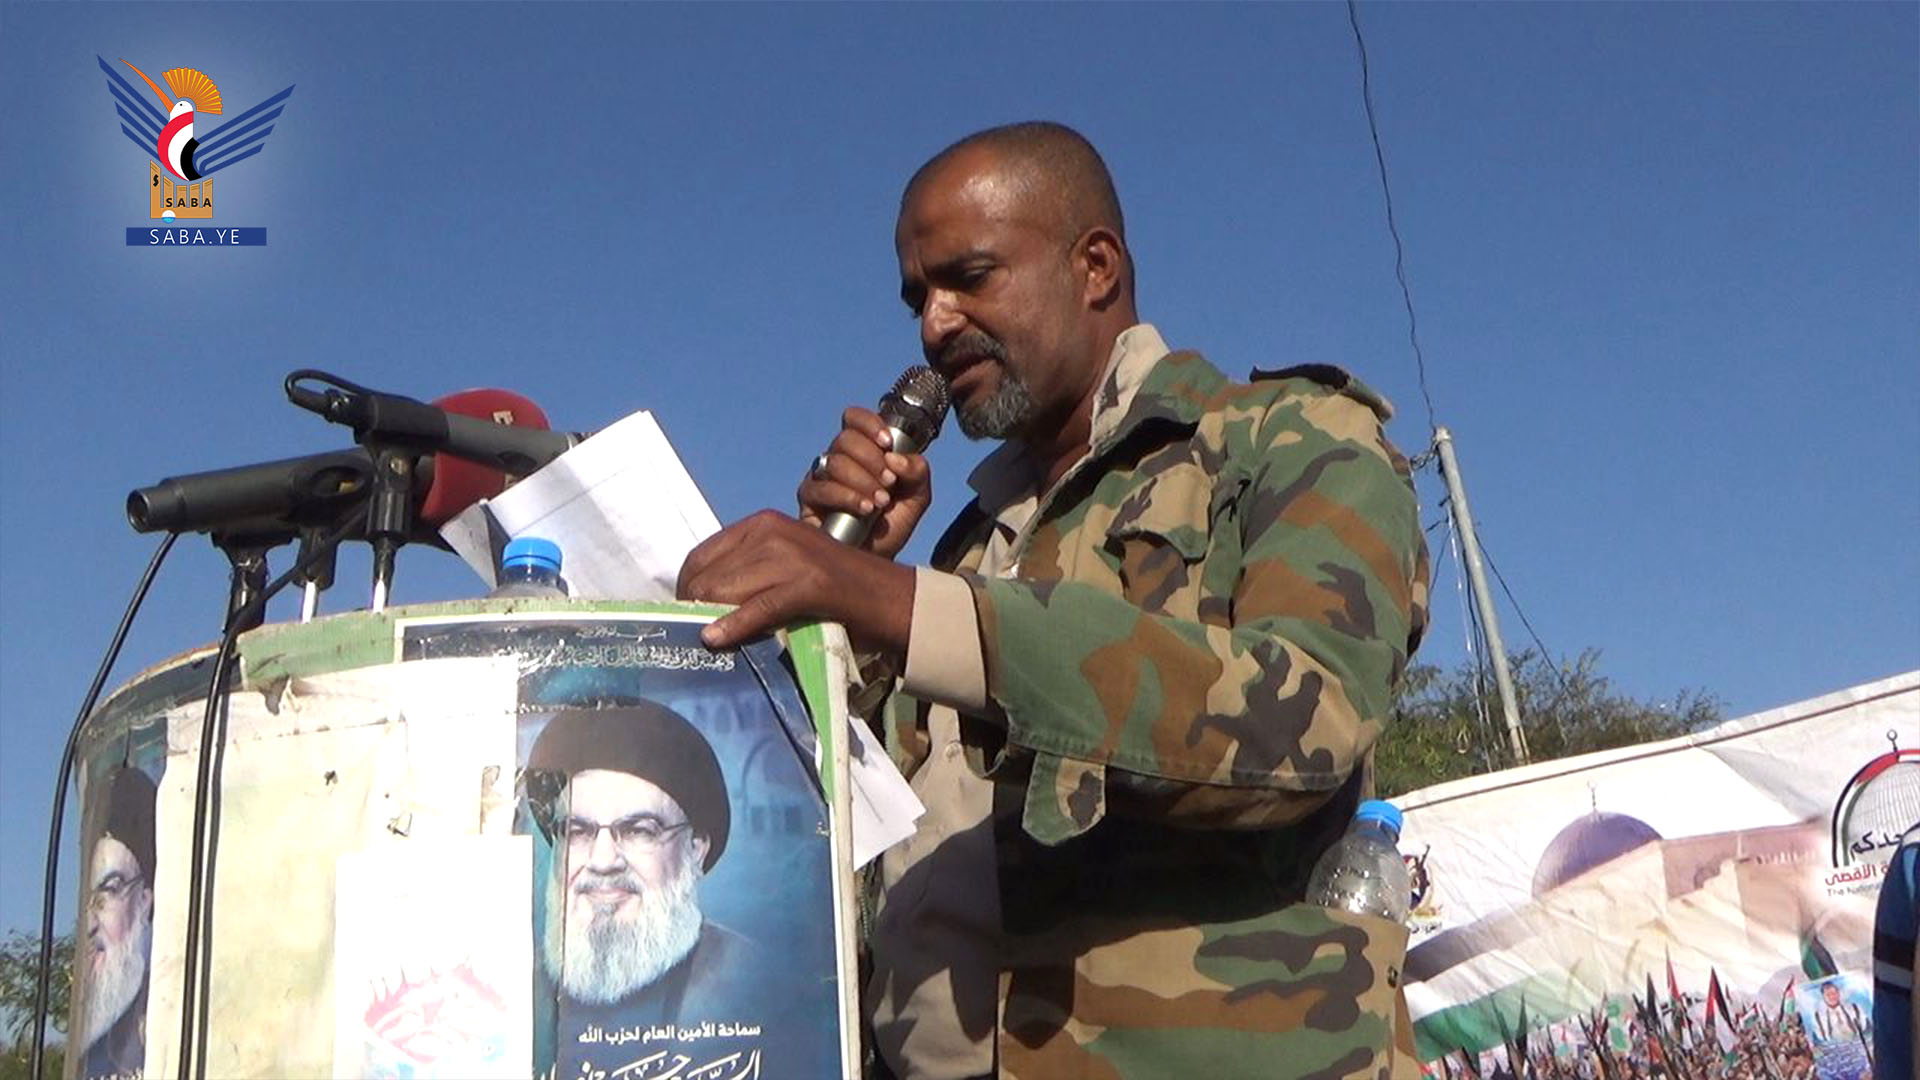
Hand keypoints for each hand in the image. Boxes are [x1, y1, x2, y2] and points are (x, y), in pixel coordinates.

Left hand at [677, 510, 915, 653]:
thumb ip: (747, 570)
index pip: (700, 556)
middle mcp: (772, 531)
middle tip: (692, 634)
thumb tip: (698, 598)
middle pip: (708, 576)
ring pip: (726, 591)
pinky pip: (758, 608)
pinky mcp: (808, 584)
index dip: (686, 588)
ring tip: (704, 640)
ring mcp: (791, 556)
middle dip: (694, 608)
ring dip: (710, 620)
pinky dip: (734, 626)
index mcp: (762, 523)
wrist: (888, 596)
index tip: (686, 614)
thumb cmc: (833, 587)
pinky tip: (717, 640)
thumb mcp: (784, 563)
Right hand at [797, 406, 932, 559]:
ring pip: (835, 462)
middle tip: (889, 483)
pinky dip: (847, 496)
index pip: (854, 419)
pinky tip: (865, 509)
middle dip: (872, 459)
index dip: (869, 423)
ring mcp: (820, 479)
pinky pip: (820, 488)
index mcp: (863, 450)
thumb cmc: (891, 527)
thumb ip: (917, 472)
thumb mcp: (917, 497)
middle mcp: (838, 459)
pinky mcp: (808, 501)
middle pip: (845, 439)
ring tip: (880, 502)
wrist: (877, 561)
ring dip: (863, 480)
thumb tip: (895, 458)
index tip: (887, 442)